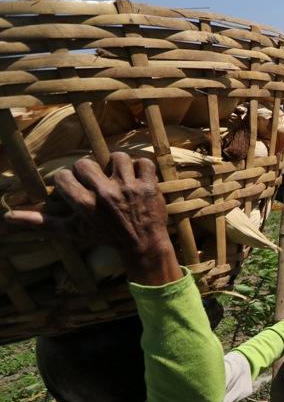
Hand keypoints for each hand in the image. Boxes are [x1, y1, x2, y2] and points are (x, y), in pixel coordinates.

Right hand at [4, 153, 180, 285]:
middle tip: (96, 183)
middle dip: (89, 172)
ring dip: (116, 166)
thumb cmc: (105, 236)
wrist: (144, 245)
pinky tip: (136, 178)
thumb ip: (41, 223)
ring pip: (117, 156)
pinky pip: (143, 161)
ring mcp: (130, 188)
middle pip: (85, 163)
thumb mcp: (72, 231)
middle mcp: (106, 194)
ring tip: (117, 178)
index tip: (76, 189)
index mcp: (85, 204)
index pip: (63, 176)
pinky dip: (141, 167)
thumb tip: (8, 217)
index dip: (67, 180)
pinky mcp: (150, 185)